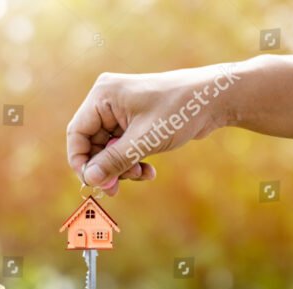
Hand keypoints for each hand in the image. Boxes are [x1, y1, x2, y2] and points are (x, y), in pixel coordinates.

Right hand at [66, 65, 237, 194]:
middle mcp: (108, 101)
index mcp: (103, 96)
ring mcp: (121, 112)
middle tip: (116, 189)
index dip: (81, 162)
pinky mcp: (134, 122)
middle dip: (106, 168)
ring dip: (121, 168)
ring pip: (108, 150)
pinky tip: (148, 171)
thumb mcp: (144, 140)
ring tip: (141, 175)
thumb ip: (114, 161)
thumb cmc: (180, 110)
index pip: (77, 134)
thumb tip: (90, 180)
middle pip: (92, 145)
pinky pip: (123, 148)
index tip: (93, 183)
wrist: (216, 98)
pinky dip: (132, 161)